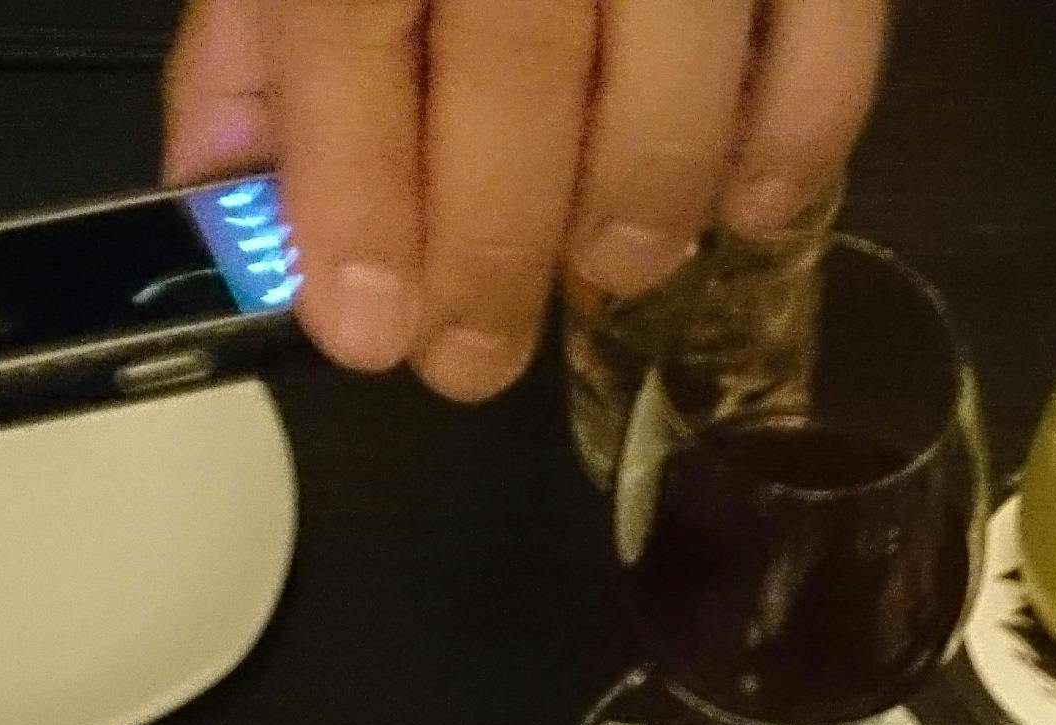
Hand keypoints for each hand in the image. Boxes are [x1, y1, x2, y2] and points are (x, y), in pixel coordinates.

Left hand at [163, 0, 885, 403]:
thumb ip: (266, 17)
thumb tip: (227, 190)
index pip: (355, 11)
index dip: (357, 181)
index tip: (362, 323)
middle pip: (519, 46)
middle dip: (491, 236)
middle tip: (473, 359)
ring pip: (677, 52)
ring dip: (640, 198)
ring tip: (605, 274)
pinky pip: (829, 26)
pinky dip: (795, 134)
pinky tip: (740, 208)